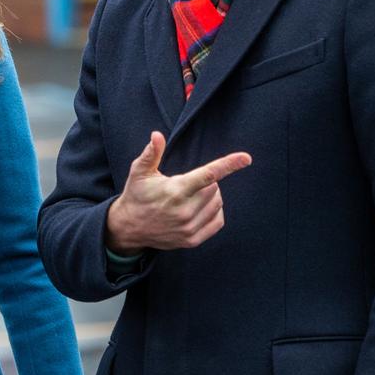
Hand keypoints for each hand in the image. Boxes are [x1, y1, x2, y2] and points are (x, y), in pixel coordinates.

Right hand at [106, 131, 250, 252]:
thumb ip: (151, 153)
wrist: (129, 227)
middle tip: (190, 184)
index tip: (246, 158)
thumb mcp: (139, 172)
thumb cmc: (137, 194)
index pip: (207, 175)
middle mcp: (184, 210)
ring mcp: (189, 227)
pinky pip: (218, 221)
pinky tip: (200, 208)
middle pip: (215, 188)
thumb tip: (157, 135)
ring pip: (218, 204)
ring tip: (193, 196)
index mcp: (175, 190)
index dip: (228, 165)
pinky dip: (214, 211)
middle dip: (207, 182)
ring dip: (211, 196)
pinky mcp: (192, 239)